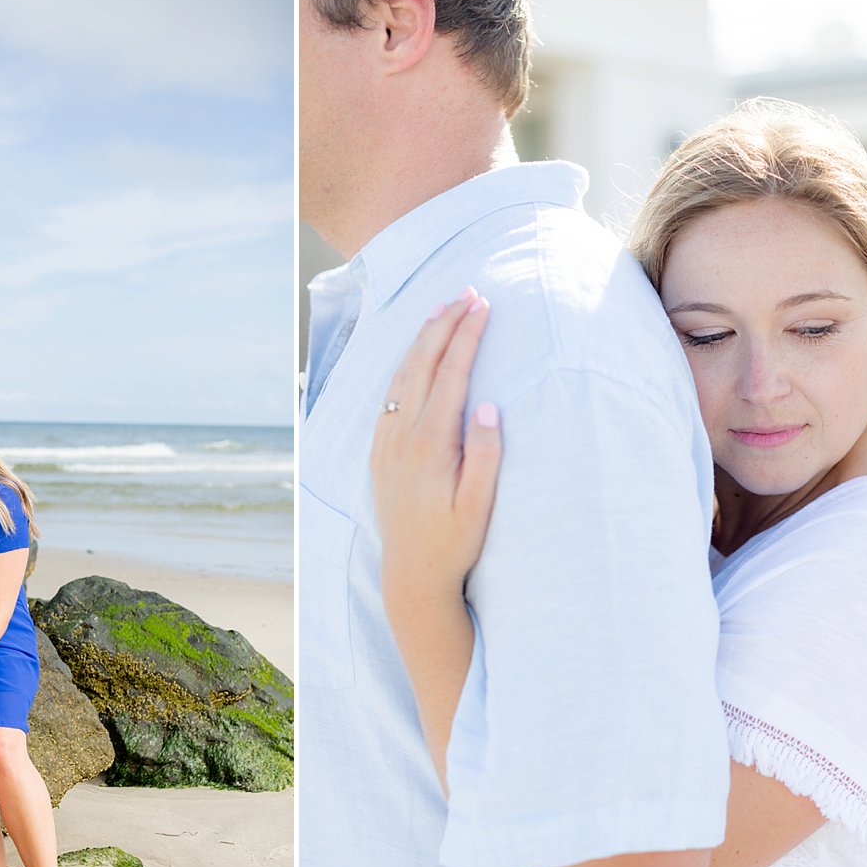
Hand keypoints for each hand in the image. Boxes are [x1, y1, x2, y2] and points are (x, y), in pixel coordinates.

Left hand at [370, 289, 502, 604]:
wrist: (411, 574)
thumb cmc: (454, 543)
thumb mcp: (479, 506)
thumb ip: (486, 456)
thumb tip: (487, 406)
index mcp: (431, 445)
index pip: (451, 374)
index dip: (467, 336)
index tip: (483, 305)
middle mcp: (403, 438)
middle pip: (422, 365)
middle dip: (444, 324)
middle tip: (467, 292)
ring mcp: (387, 444)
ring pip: (401, 376)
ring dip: (422, 340)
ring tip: (442, 311)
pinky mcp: (379, 453)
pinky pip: (388, 396)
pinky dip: (404, 367)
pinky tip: (414, 356)